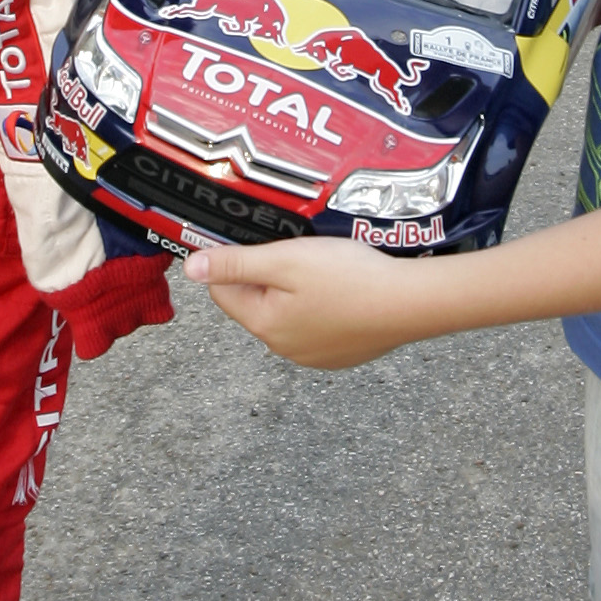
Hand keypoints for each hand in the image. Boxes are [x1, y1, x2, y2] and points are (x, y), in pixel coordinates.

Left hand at [186, 234, 417, 367]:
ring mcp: (315, 356)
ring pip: (289, 314)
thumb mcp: (285, 259)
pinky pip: (319, 326)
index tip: (265, 244)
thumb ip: (236, 263)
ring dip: (298, 292)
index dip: (239, 262)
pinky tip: (345, 291)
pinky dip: (326, 308)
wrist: (410, 302)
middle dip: (271, 277)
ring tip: (328, 270)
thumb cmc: (350, 278)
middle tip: (302, 253)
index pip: (224, 292)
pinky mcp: (342, 355)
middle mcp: (285, 348)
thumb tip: (191, 268)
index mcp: (265, 324)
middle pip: (257, 303)